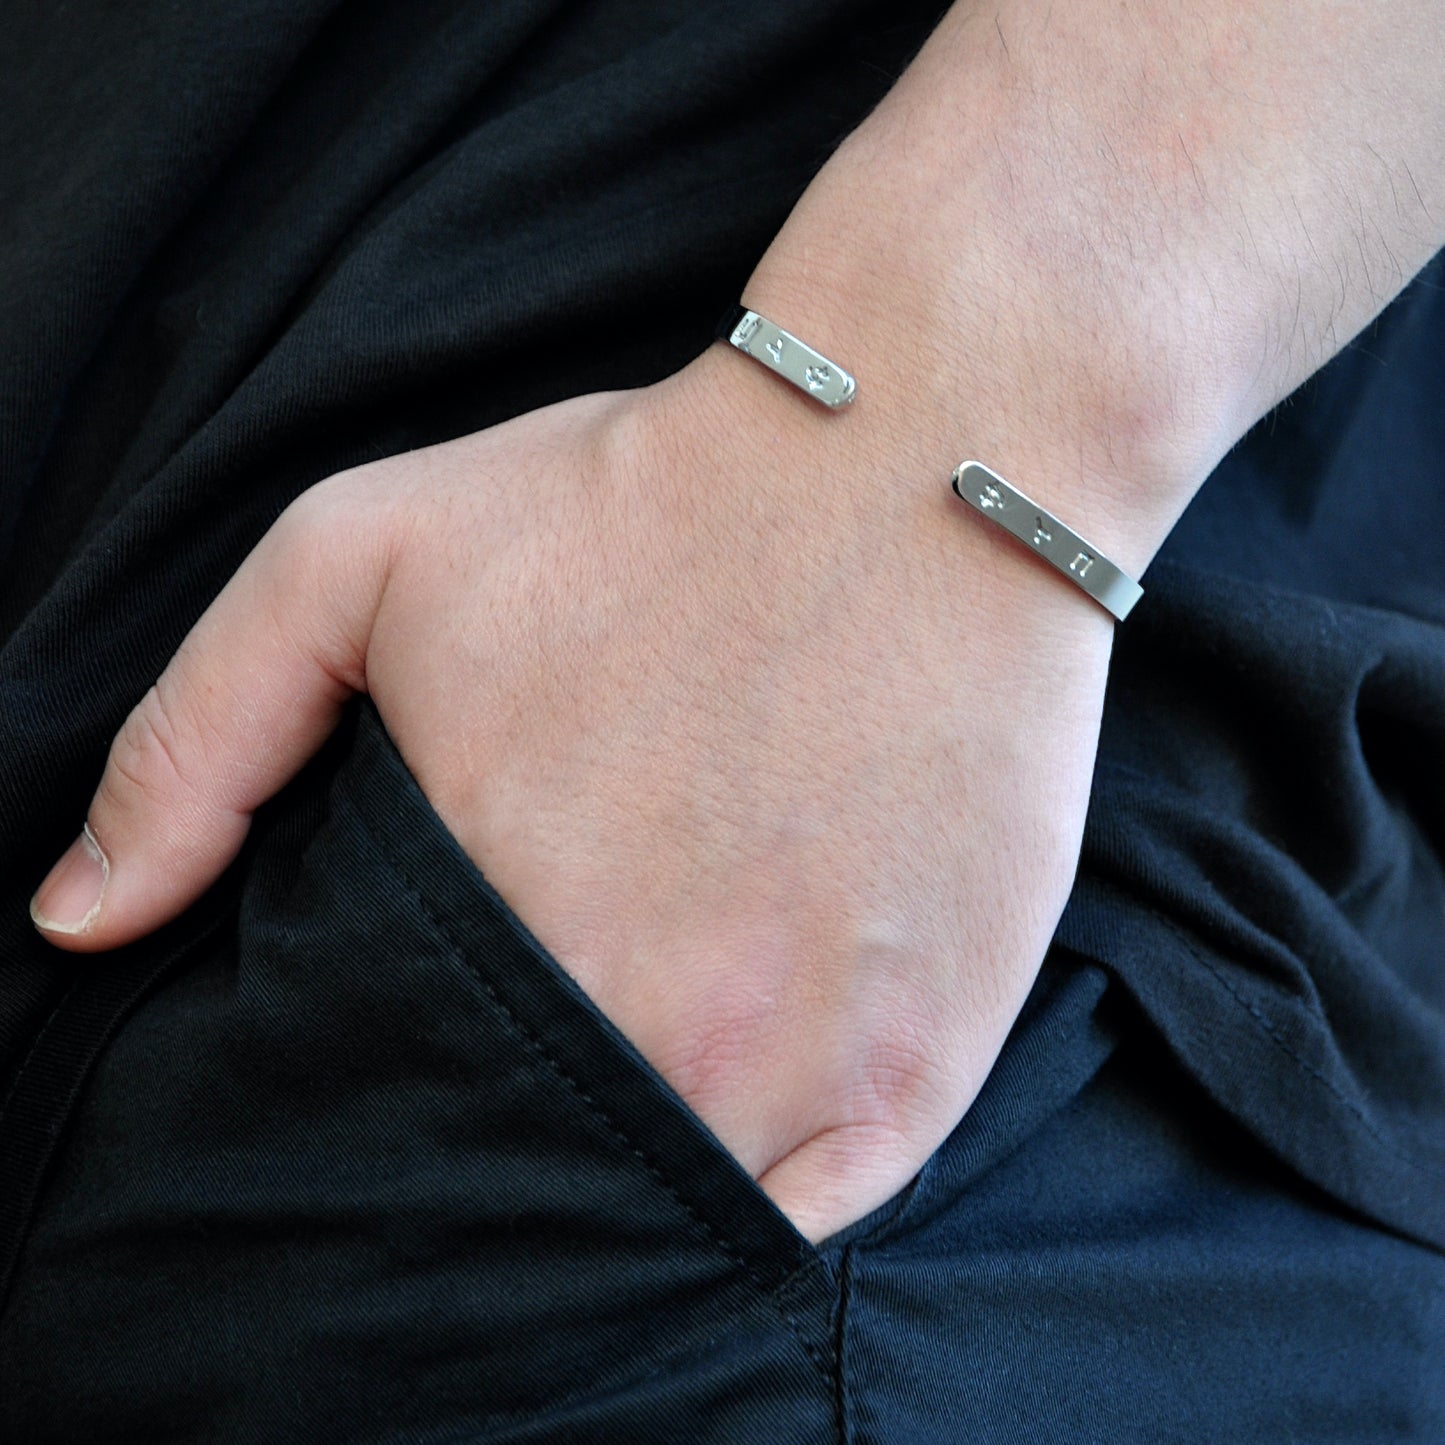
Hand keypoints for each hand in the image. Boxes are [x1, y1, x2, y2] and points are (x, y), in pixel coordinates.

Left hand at [30, 345, 1115, 1242]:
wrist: (910, 466)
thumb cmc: (639, 504)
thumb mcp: (363, 556)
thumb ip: (200, 741)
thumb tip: (76, 919)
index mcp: (494, 932)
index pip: (398, 1119)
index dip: (399, 1107)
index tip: (430, 1057)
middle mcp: (651, 1029)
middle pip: (540, 1184)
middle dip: (516, 1145)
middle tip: (538, 1051)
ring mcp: (803, 1062)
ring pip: (674, 1216)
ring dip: (639, 1179)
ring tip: (642, 1070)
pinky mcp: (924, 1059)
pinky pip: (815, 1214)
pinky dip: (766, 1196)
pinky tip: (747, 1106)